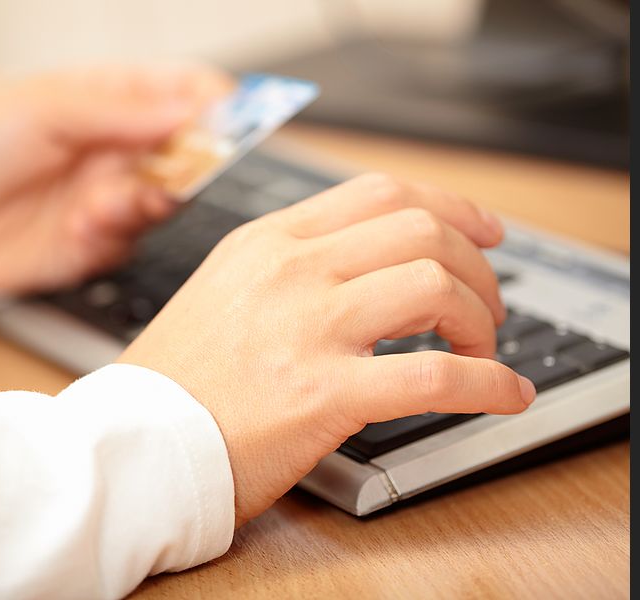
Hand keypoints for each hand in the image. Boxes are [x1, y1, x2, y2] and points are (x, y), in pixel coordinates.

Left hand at [0, 65, 232, 292]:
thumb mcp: (48, 110)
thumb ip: (120, 112)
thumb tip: (188, 111)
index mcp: (115, 99)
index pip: (184, 91)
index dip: (216, 103)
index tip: (236, 118)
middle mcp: (124, 147)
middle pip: (190, 151)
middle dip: (192, 163)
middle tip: (181, 172)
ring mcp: (116, 194)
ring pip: (166, 200)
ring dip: (142, 202)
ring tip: (102, 204)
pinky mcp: (103, 240)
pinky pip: (130, 239)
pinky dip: (111, 233)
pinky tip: (79, 226)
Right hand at [118, 173, 535, 526]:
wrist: (135, 441)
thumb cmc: (178, 378)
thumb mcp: (224, 288)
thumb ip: (289, 265)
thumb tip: (361, 266)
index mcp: (269, 241)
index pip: (381, 193)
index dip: (449, 206)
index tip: (482, 230)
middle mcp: (293, 270)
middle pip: (421, 230)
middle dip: (477, 265)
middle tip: (486, 303)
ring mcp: (309, 326)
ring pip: (435, 284)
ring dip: (481, 318)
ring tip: (481, 349)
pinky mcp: (323, 392)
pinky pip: (435, 374)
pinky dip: (488, 382)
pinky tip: (504, 394)